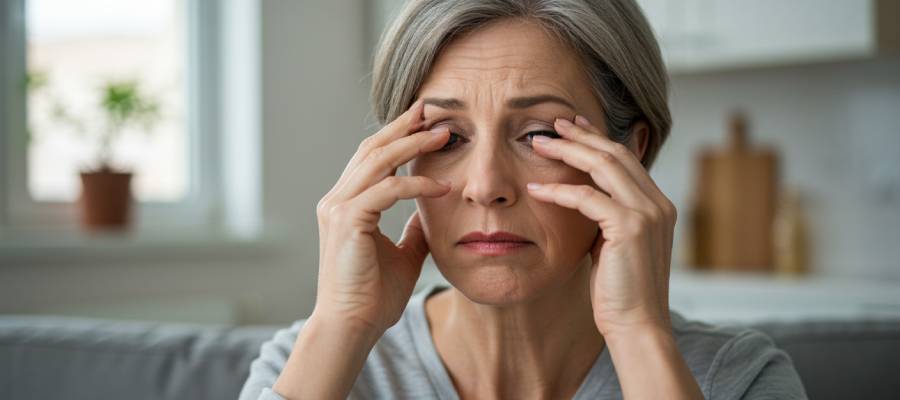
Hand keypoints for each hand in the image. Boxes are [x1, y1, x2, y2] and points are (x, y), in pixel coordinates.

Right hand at [313, 99, 451, 333]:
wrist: (352, 326)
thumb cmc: (373, 297)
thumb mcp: (403, 255)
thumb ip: (412, 230)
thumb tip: (430, 212)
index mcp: (347, 204)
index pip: (372, 158)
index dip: (398, 136)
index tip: (426, 121)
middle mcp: (337, 200)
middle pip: (372, 149)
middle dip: (404, 127)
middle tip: (434, 110)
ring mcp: (338, 208)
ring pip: (378, 161)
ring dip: (412, 144)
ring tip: (444, 133)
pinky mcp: (346, 220)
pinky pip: (387, 189)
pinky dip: (415, 183)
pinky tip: (441, 184)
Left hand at [527, 115, 675, 337]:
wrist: (638, 327)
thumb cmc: (621, 293)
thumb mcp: (613, 247)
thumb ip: (605, 220)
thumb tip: (581, 201)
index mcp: (658, 206)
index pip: (626, 160)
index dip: (597, 140)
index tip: (572, 127)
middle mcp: (658, 204)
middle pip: (615, 153)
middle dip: (581, 136)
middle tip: (552, 124)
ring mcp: (647, 214)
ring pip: (604, 165)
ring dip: (568, 151)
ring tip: (539, 144)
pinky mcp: (631, 228)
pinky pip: (588, 198)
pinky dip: (559, 191)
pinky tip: (536, 189)